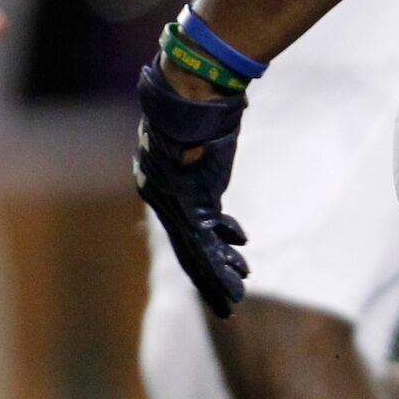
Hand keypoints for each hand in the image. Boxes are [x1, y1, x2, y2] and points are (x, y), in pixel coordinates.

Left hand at [133, 60, 247, 317]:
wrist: (189, 94)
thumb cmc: (195, 107)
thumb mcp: (195, 141)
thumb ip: (198, 163)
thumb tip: (204, 161)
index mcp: (158, 184)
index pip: (183, 230)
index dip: (206, 253)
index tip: (230, 264)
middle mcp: (160, 198)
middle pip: (186, 250)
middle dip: (208, 279)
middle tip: (226, 304)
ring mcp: (173, 203)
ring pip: (196, 253)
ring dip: (218, 277)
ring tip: (235, 298)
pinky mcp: (189, 204)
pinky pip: (204, 242)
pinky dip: (222, 259)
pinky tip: (240, 270)